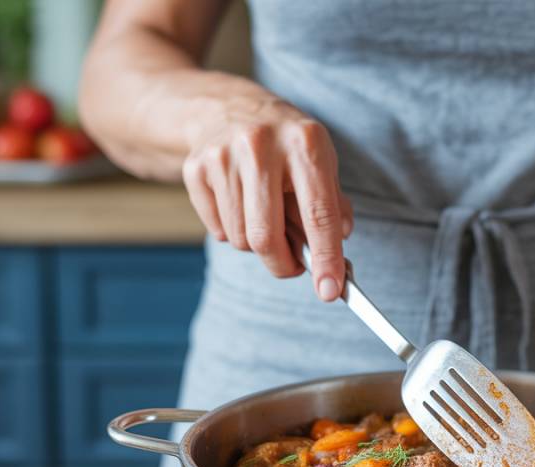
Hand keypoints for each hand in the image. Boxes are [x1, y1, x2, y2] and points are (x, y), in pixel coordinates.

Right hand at [181, 96, 352, 300]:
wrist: (227, 107)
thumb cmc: (285, 146)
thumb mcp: (320, 163)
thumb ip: (333, 208)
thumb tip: (337, 256)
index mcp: (305, 142)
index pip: (319, 213)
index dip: (326, 258)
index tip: (330, 291)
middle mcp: (261, 144)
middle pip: (267, 236)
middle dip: (283, 264)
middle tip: (293, 266)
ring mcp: (223, 154)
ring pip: (241, 239)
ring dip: (258, 245)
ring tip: (265, 218)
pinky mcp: (196, 167)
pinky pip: (218, 230)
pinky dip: (233, 231)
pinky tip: (240, 204)